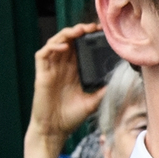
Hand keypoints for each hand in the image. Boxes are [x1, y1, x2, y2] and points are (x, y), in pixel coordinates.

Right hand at [23, 25, 101, 157]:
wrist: (54, 131)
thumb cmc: (70, 118)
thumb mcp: (92, 102)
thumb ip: (102, 90)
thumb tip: (117, 80)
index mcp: (73, 71)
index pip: (80, 47)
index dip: (88, 37)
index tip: (101, 32)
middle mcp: (61, 67)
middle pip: (69, 40)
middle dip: (80, 31)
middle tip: (93, 27)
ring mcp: (51, 69)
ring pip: (55, 43)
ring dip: (66, 34)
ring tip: (79, 31)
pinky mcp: (41, 74)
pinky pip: (42, 54)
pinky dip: (52, 47)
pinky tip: (64, 46)